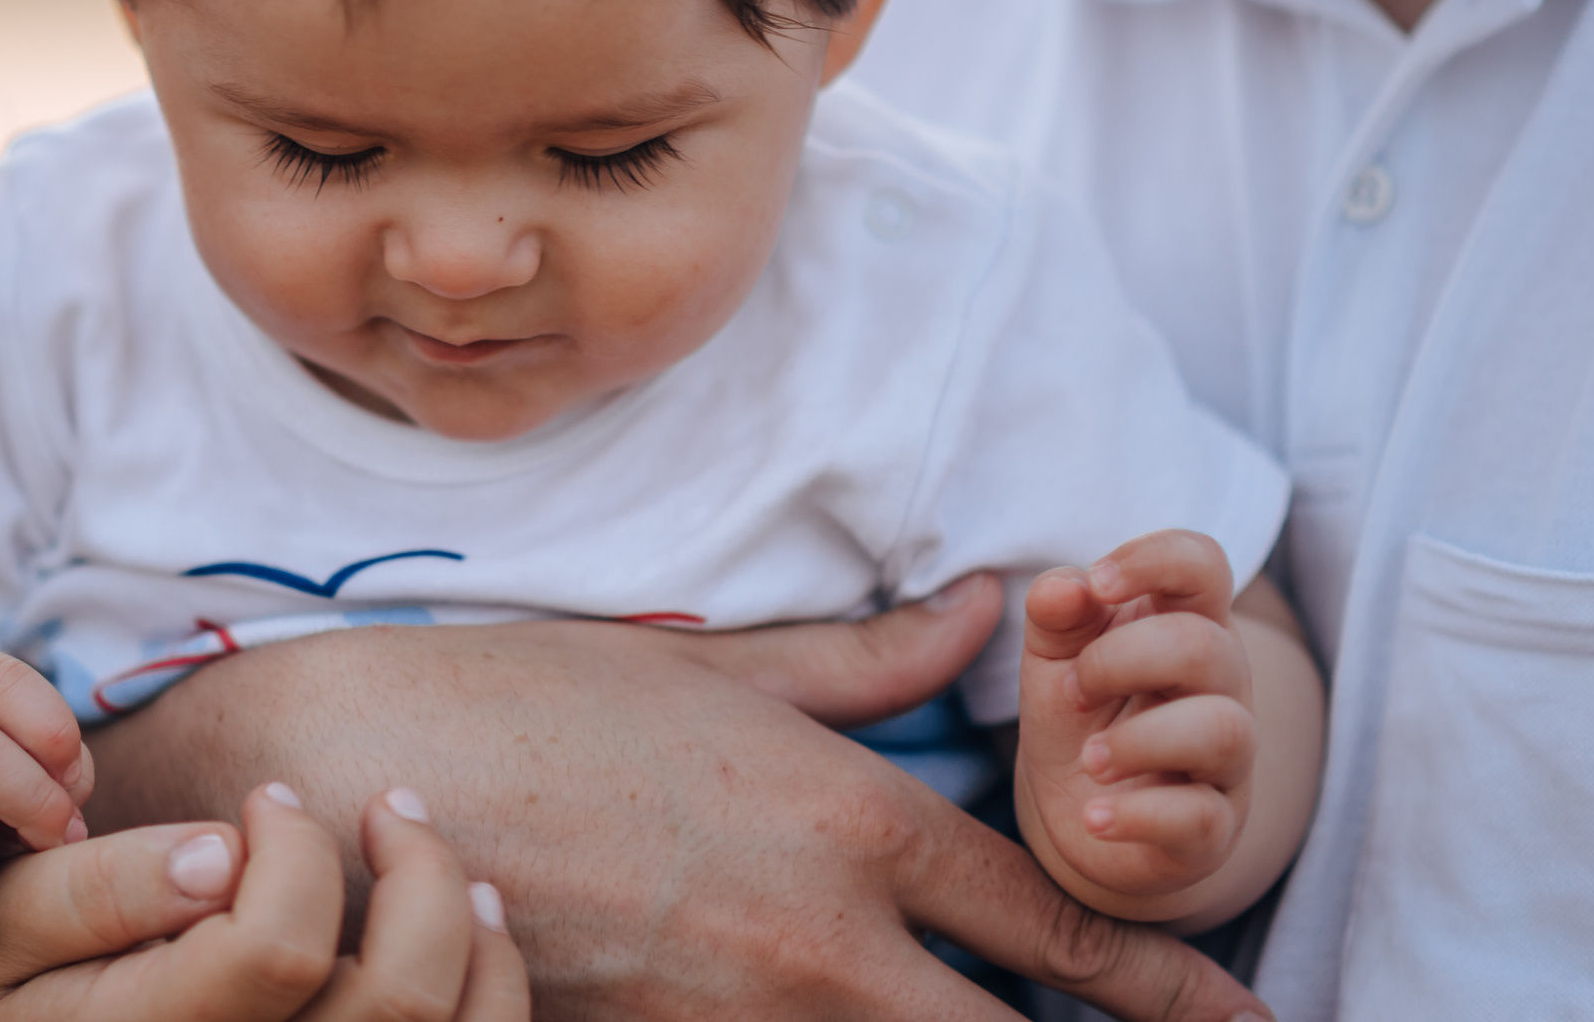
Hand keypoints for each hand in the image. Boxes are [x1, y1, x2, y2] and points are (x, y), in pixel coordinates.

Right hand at [0, 783, 527, 1020]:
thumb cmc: (8, 997)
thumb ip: (93, 892)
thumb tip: (222, 855)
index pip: (281, 948)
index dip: (294, 850)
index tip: (268, 800)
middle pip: (397, 996)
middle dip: (416, 868)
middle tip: (385, 804)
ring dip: (472, 923)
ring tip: (429, 848)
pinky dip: (494, 980)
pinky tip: (473, 921)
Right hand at [83, 595, 1272, 1020]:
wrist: (353, 778)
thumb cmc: (533, 697)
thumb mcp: (716, 665)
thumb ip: (867, 660)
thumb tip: (983, 613)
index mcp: (846, 823)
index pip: (1054, 923)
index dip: (1168, 982)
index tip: (1240, 1013)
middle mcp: (817, 942)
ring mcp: (737, 1019)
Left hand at [1017, 531, 1256, 913]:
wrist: (1080, 810)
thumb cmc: (1081, 712)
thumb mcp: (1054, 655)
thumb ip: (1056, 613)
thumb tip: (1064, 588)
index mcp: (1185, 622)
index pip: (1204, 563)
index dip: (1155, 560)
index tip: (1097, 584)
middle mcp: (1221, 686)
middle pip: (1205, 646)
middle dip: (1120, 660)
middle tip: (1074, 689)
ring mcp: (1227, 761)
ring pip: (1223, 730)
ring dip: (1138, 741)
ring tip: (1090, 759)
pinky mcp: (1214, 829)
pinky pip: (1200, 819)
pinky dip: (1137, 816)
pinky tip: (1094, 817)